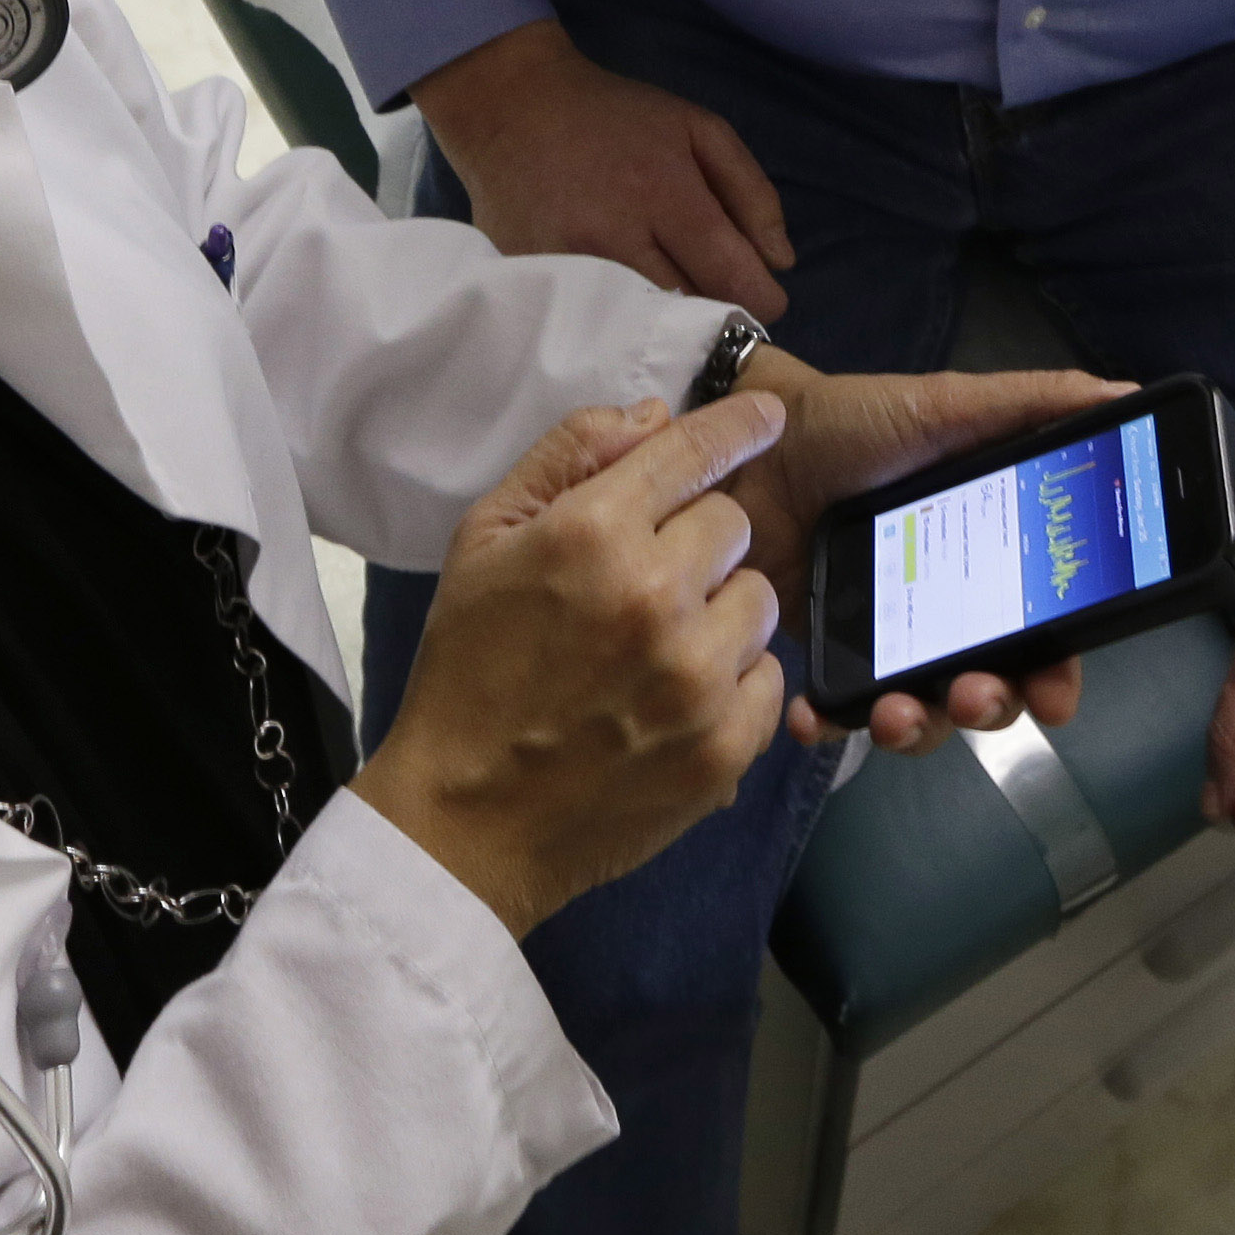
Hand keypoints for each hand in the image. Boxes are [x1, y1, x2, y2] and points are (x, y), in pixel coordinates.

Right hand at [355, 387, 791, 936]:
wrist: (465, 819)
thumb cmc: (468, 670)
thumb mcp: (484, 541)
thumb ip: (567, 459)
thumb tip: (655, 415)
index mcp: (591, 534)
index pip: (694, 453)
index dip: (737, 427)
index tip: (769, 419)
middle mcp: (655, 595)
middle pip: (734, 525)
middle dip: (698, 543)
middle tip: (646, 585)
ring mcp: (696, 677)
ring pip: (758, 601)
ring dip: (720, 612)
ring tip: (662, 647)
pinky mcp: (724, 747)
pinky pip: (768, 679)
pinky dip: (733, 683)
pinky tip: (677, 700)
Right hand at [409, 20, 795, 318]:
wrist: (511, 106)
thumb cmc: (616, 117)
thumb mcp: (698, 128)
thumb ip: (751, 192)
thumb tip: (782, 263)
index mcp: (665, 193)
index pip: (732, 277)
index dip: (760, 300)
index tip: (765, 299)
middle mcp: (616, 236)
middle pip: (689, 309)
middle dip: (715, 308)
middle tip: (714, 292)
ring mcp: (570, 265)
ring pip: (643, 324)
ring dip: (667, 319)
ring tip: (672, 295)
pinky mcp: (535, 282)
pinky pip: (594, 321)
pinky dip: (618, 319)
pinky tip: (624, 300)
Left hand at [712, 354, 1128, 754]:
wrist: (754, 441)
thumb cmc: (858, 423)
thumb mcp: (948, 405)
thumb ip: (1032, 403)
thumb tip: (1124, 392)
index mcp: (990, 560)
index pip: (1043, 635)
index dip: (1057, 673)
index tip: (1057, 697)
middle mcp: (946, 611)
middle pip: (990, 688)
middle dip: (991, 707)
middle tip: (971, 695)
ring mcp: (884, 639)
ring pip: (920, 713)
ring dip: (918, 729)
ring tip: (895, 713)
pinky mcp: (824, 652)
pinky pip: (835, 709)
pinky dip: (828, 724)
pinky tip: (811, 717)